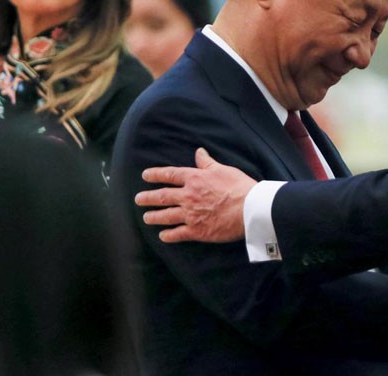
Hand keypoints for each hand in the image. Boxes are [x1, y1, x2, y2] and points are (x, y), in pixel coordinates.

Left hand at [136, 147, 255, 242]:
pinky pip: (178, 234)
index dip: (156, 174)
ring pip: (166, 216)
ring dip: (154, 217)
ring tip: (146, 217)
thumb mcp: (223, 169)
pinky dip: (168, 235)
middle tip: (138, 199)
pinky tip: (162, 236)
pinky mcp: (197, 231)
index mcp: (194, 179)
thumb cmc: (239, 187)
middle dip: (148, 198)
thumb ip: (207, 163)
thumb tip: (199, 152)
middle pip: (162, 196)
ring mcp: (190, 214)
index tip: (145, 175)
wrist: (249, 209)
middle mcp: (188, 196)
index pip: (170, 175)